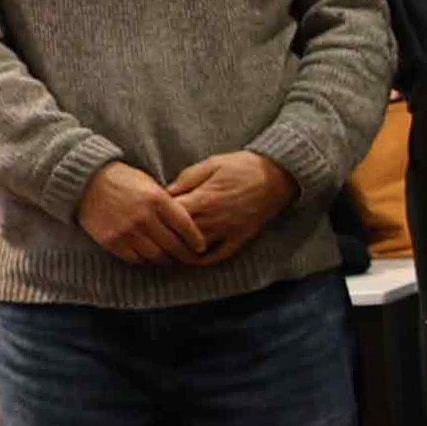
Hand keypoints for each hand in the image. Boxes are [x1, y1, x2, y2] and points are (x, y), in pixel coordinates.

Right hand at [74, 162, 208, 267]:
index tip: (201, 247)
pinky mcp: (112, 241)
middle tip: (191, 258)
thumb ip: (168, 203)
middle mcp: (143, 217)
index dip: (196, 239)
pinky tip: (151, 258)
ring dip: (166, 260)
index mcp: (157, 199)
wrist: (87, 182)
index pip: (185, 226)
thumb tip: (189, 224)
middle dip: (185, 254)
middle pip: (173, 244)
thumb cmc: (124, 180)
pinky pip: (135, 258)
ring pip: (155, 255)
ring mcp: (126, 230)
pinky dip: (146, 260)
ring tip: (172, 259)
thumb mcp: (150, 184)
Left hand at [162, 152, 295, 263]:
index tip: (148, 214)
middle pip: (178, 236)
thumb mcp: (210, 164)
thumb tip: (165, 192)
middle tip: (150, 235)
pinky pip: (218, 256)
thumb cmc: (242, 166)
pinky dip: (203, 261)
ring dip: (179, 251)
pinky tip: (192, 259)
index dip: (156, 215)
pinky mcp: (240, 238)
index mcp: (203, 199)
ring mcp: (227, 231)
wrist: (277, 175)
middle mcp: (213, 219)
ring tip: (165, 249)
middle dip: (163, 236)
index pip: (169, 215)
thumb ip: (185, 179)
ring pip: (195, 250)